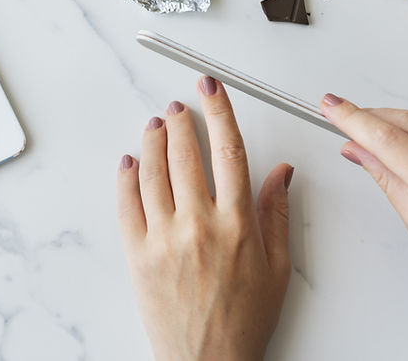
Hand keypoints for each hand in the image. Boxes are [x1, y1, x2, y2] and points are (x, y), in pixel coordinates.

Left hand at [117, 77, 293, 360]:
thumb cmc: (244, 319)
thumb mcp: (277, 268)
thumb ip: (276, 213)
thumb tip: (281, 171)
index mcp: (237, 224)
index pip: (229, 151)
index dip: (219, 112)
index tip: (210, 88)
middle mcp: (199, 225)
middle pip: (186, 154)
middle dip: (182, 121)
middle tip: (179, 106)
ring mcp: (163, 237)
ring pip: (153, 172)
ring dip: (153, 140)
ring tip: (156, 124)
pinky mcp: (136, 253)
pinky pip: (126, 203)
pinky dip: (126, 176)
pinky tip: (130, 161)